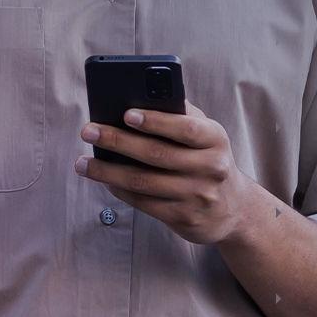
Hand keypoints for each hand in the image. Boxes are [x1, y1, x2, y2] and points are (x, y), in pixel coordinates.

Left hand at [75, 98, 259, 246]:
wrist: (234, 208)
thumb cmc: (208, 158)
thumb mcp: (207, 134)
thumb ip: (181, 115)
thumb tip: (139, 98)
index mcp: (215, 139)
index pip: (185, 128)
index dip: (156, 121)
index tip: (126, 114)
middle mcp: (210, 168)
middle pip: (157, 154)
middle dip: (118, 141)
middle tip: (88, 130)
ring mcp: (197, 196)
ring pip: (144, 182)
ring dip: (108, 172)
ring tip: (83, 162)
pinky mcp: (184, 218)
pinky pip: (144, 204)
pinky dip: (120, 190)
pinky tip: (104, 180)